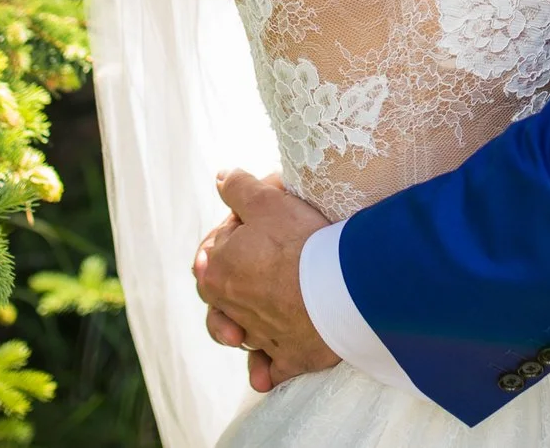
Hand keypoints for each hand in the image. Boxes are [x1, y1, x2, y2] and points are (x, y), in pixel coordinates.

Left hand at [192, 169, 339, 390]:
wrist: (340, 285)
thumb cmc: (301, 240)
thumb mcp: (267, 200)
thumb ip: (238, 188)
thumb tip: (221, 178)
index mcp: (215, 271)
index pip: (210, 255)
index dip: (231, 237)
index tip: (255, 226)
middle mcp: (230, 308)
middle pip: (220, 298)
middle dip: (232, 284)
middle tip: (256, 266)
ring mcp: (260, 337)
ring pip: (241, 334)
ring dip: (242, 329)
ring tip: (250, 320)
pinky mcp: (288, 358)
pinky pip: (270, 369)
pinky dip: (264, 369)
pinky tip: (263, 371)